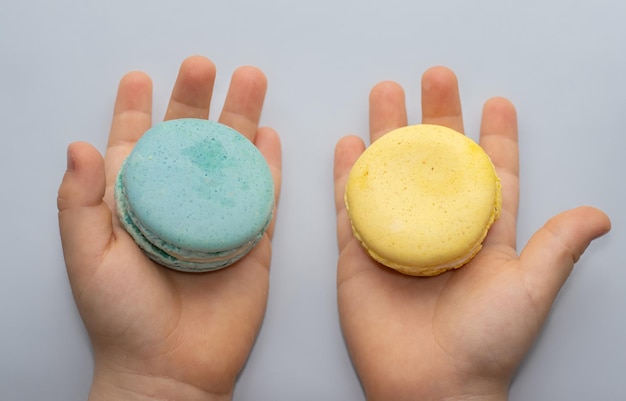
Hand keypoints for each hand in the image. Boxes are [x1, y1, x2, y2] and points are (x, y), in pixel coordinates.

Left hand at [57, 56, 280, 400]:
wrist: (172, 369)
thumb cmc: (122, 318)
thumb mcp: (87, 258)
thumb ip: (81, 203)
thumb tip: (78, 146)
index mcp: (135, 204)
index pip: (135, 145)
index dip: (137, 110)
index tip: (140, 78)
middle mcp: (177, 204)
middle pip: (188, 142)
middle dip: (195, 101)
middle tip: (202, 67)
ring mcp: (216, 220)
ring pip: (231, 160)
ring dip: (240, 120)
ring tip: (248, 82)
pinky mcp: (251, 241)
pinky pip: (263, 196)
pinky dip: (268, 165)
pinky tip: (268, 137)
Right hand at [333, 67, 610, 400]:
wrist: (429, 384)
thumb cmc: (486, 341)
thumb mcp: (531, 288)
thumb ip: (557, 246)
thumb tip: (599, 214)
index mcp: (483, 233)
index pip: (489, 173)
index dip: (493, 137)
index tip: (495, 102)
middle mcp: (439, 228)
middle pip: (435, 162)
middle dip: (436, 117)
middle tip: (435, 79)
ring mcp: (397, 237)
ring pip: (390, 175)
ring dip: (387, 134)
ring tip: (386, 96)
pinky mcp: (360, 254)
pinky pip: (350, 207)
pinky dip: (346, 176)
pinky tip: (348, 145)